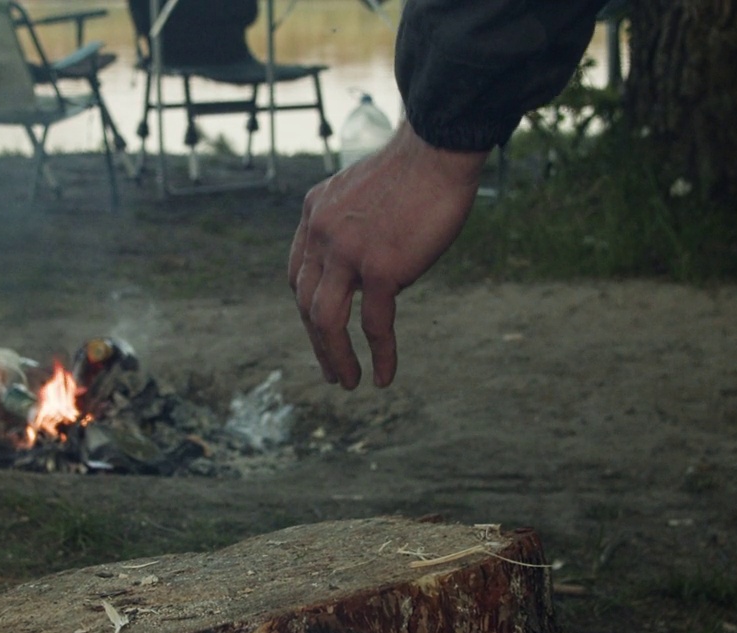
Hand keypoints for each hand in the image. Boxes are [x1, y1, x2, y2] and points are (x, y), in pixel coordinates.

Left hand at [289, 121, 487, 388]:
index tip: (317, 328)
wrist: (438, 146)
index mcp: (314, 214)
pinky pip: (374, 324)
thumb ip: (354, 229)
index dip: (306, 306)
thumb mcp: (365, 193)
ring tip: (346, 382)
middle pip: (305, 302)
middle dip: (316, 341)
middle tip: (329, 369)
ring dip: (335, 357)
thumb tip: (370, 275)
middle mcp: (321, 234)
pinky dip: (378, 355)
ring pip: (325, 320)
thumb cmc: (416, 167)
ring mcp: (347, 252)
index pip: (298, 273)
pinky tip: (382, 377)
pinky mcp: (380, 267)